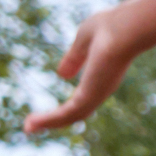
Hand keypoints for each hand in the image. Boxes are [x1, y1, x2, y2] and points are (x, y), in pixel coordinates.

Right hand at [20, 5, 142, 137]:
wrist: (128, 28)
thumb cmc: (112, 27)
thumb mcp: (85, 40)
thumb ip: (75, 57)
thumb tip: (62, 75)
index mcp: (102, 75)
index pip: (83, 96)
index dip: (68, 101)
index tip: (49, 109)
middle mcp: (102, 88)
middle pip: (77, 111)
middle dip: (56, 120)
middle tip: (34, 125)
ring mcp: (97, 93)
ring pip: (70, 116)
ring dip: (48, 123)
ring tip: (28, 128)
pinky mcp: (90, 96)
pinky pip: (66, 114)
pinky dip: (48, 120)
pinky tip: (30, 124)